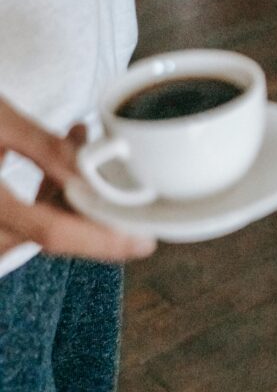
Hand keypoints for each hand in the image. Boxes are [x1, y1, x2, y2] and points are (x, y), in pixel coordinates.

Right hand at [0, 99, 155, 261]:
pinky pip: (18, 220)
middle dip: (90, 214)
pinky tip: (58, 164)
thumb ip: (46, 150)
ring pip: (33, 229)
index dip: (102, 241)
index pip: (51, 233)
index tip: (142, 242)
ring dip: (67, 201)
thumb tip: (95, 175)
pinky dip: (44, 198)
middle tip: (125, 192)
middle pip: (47, 235)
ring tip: (82, 150)